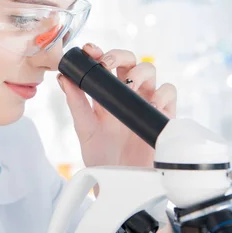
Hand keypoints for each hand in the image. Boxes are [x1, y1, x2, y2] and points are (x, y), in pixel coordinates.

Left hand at [57, 43, 176, 167]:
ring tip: (129, 86)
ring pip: (150, 69)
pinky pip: (169, 92)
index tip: (90, 50)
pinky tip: (151, 103)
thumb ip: (75, 102)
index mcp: (106, 93)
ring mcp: (146, 101)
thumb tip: (63, 77)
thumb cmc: (101, 155)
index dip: (98, 52)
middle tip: (107, 63)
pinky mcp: (164, 114)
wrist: (119, 182)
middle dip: (119, 55)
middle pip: (129, 60)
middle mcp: (127, 93)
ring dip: (139, 72)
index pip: (104, 64)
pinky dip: (162, 93)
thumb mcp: (84, 128)